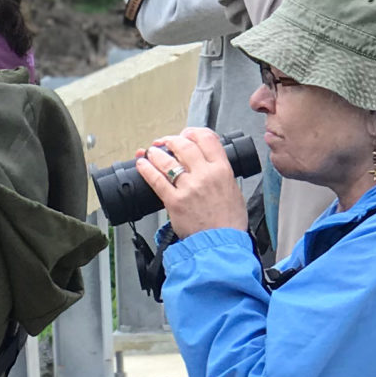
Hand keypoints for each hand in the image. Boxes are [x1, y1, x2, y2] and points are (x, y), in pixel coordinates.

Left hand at [133, 128, 247, 239]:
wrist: (222, 244)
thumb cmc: (229, 221)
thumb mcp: (234, 190)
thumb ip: (221, 174)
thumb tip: (208, 162)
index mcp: (223, 170)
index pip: (207, 139)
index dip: (193, 132)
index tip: (186, 133)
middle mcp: (206, 175)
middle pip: (184, 145)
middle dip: (170, 140)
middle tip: (165, 142)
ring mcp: (189, 188)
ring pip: (167, 160)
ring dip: (155, 153)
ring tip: (151, 152)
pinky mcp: (175, 201)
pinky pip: (156, 180)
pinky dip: (146, 169)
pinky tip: (141, 164)